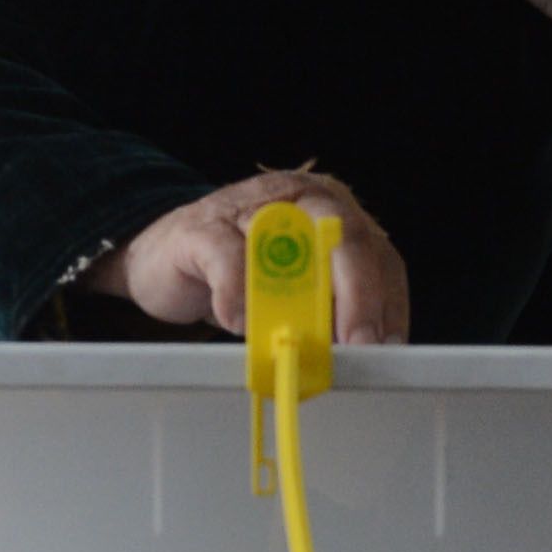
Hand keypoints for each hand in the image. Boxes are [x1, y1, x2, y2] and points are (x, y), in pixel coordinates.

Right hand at [85, 170, 410, 343]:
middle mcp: (297, 198)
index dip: (387, 300)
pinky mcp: (203, 227)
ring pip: (290, 244)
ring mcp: (248, 207)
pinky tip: (238, 323)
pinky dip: (237, 294)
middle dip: (359, 295)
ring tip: (306, 342)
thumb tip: (361, 353)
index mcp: (331, 212)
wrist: (164, 257)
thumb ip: (327, 309)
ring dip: (303, 299)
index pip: (376, 252)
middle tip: (359, 343)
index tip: (387, 344)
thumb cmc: (239, 273)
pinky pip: (228, 258)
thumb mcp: (293, 290)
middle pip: (345, 236)